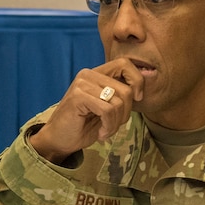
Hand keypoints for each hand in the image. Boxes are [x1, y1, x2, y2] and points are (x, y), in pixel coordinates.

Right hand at [29, 59, 143, 163]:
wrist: (60, 140)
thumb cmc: (84, 125)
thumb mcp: (108, 107)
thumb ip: (121, 95)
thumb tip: (145, 85)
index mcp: (96, 73)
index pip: (125, 64)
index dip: (137, 81)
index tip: (137, 100)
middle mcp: (88, 74)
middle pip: (126, 89)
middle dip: (126, 113)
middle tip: (113, 125)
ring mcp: (82, 84)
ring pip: (118, 102)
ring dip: (116, 123)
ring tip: (106, 130)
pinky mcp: (78, 96)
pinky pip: (108, 111)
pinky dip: (109, 127)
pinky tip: (101, 134)